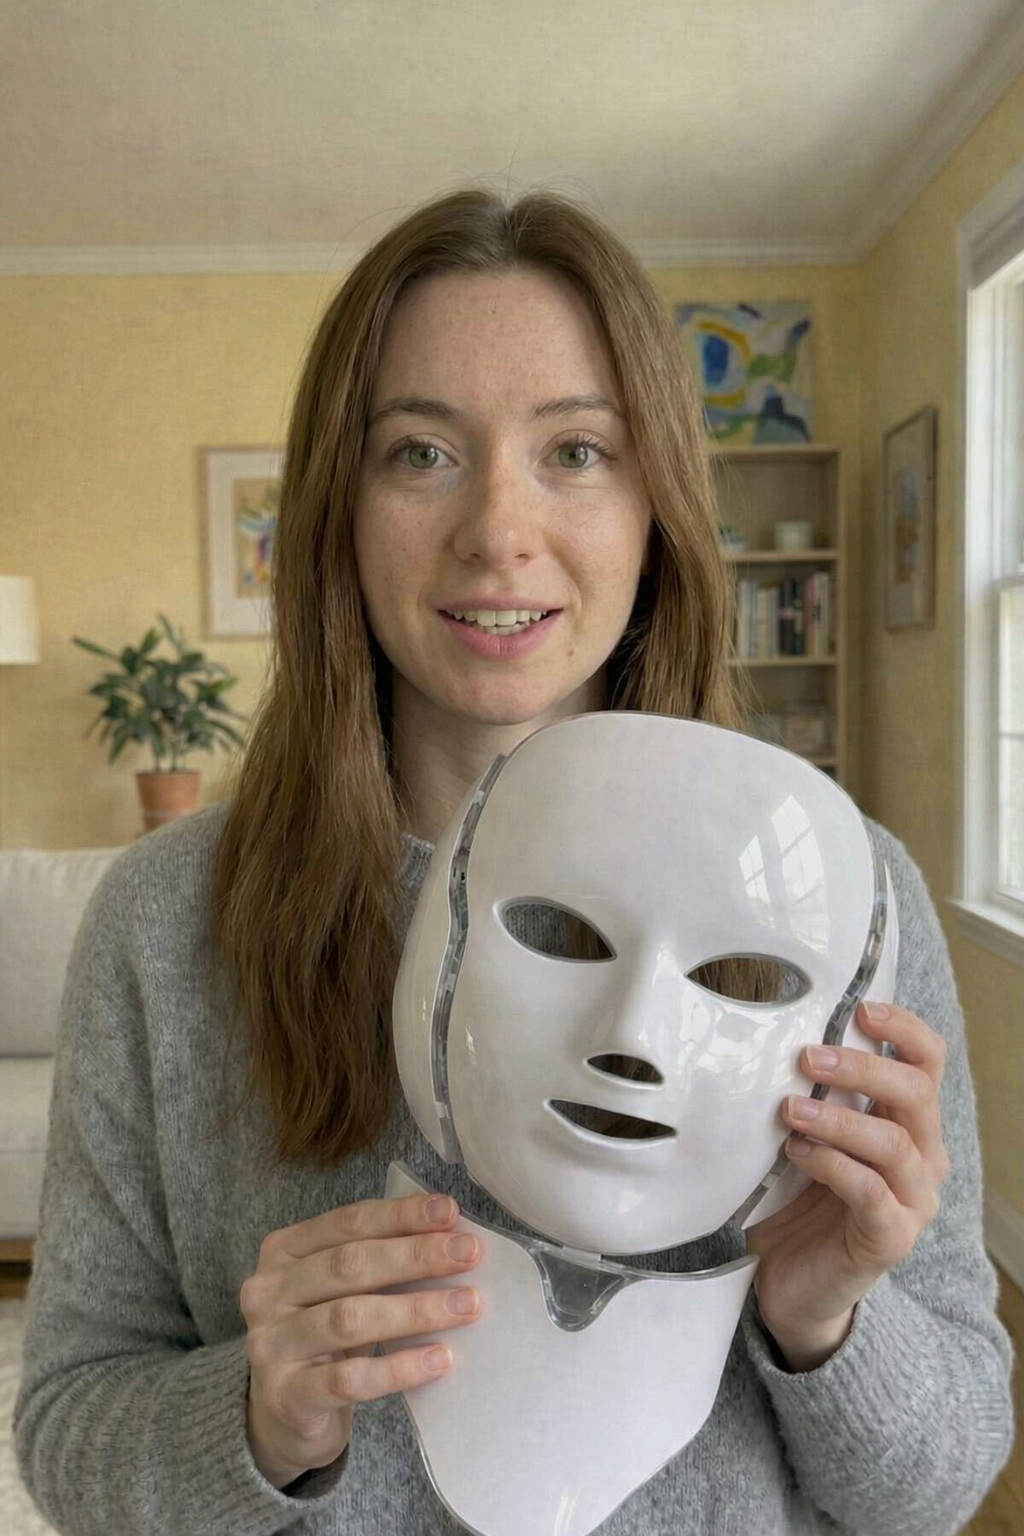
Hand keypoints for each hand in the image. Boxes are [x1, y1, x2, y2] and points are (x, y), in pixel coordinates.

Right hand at [240, 1193, 483, 1487]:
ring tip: (467, 1305)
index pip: (347, 1222)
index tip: (450, 1212)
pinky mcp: (286, 1396)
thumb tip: (451, 1239)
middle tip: (470, 1253)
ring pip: (350, 1318)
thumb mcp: (338, 1291)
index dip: (400, 1215)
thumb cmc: (324, 1338)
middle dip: (416, 1255)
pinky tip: (439, 1359)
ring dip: (416, 1309)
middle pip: (349, 1264)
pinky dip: (399, 1367)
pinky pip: (349, 1379)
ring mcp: (271, 1345)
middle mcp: (268, 1292)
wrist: (283, 1416)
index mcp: (283, 1251)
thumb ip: (378, 1262)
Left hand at [744, 1001, 950, 1367]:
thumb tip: (779, 1035)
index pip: (927, 1064)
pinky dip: (832, 1164)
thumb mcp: (810, 1134)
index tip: (862, 1008)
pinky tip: (797, 1152)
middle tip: (812, 1055)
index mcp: (908, 1124)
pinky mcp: (890, 1239)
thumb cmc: (800, 1200)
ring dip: (840, 1117)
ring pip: (894, 1143)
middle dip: (865, 1067)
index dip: (904, 1030)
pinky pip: (870, 1192)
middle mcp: (922, 1159)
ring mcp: (912, 1202)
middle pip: (916, 1095)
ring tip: (791, 1108)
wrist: (794, 1284)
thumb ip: (813, 1092)